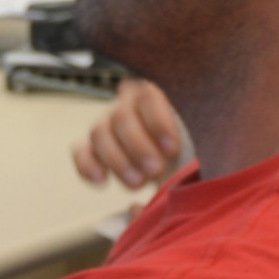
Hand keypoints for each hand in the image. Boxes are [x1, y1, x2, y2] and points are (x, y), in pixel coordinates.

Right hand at [70, 80, 186, 188]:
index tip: (172, 149)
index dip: (157, 122)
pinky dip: (87, 166)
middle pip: (121, 116)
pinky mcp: (91, 147)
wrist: (176, 167)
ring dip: (118, 161)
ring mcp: (106, 124)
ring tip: (138, 183)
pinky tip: (102, 181)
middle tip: (155, 171)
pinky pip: (80, 152)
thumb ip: (194, 159)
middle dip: (137, 146)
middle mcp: (127, 104)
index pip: (148, 96)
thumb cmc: (191, 153)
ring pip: (99, 133)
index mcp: (156, 95)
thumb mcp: (198, 150)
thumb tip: (181, 176)